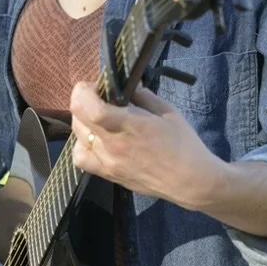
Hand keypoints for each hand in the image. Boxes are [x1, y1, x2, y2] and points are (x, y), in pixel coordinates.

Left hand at [70, 81, 222, 208]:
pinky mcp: (108, 174)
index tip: (95, 84)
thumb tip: (126, 85)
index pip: (89, 106)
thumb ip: (143, 95)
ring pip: (76, 135)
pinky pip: (81, 158)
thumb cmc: (183, 143)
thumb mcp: (167, 110)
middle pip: (78, 116)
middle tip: (100, 96)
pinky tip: (94, 140)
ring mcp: (107, 161)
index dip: (84, 90)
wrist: (190, 181)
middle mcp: (112, 144)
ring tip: (98, 117)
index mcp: (128, 125)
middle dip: (83, 99)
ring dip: (82, 120)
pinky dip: (81, 145)